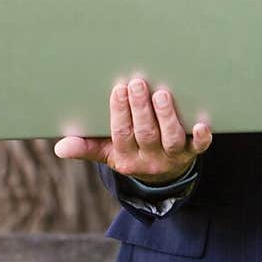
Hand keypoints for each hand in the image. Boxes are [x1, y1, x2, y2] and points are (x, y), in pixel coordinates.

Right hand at [54, 77, 212, 184]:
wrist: (160, 178)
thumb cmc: (130, 153)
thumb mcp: (106, 153)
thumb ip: (85, 148)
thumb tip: (59, 148)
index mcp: (125, 157)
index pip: (121, 134)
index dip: (120, 113)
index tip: (118, 89)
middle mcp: (149, 159)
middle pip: (145, 134)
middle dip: (141, 108)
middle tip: (138, 83)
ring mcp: (171, 157)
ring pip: (170, 139)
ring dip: (166, 117)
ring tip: (162, 94)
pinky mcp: (191, 153)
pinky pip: (198, 147)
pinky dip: (201, 137)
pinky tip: (202, 123)